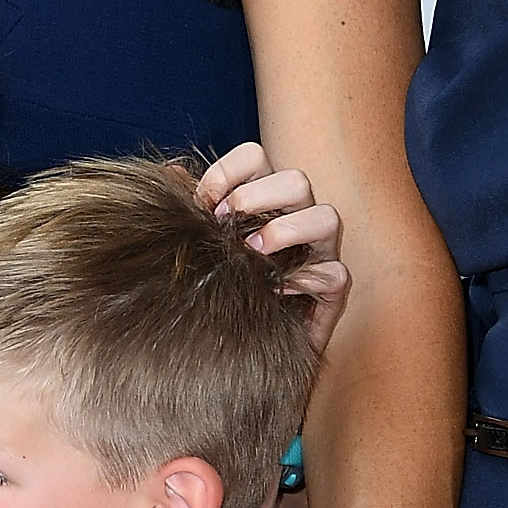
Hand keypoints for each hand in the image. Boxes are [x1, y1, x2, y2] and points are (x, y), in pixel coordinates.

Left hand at [197, 141, 349, 355]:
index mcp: (263, 199)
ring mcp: (319, 251)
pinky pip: (335, 273)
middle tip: (226, 224)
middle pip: (295, 179)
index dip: (229, 171)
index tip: (203, 202)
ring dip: (286, 230)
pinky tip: (275, 290)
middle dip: (256, 196)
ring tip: (253, 251)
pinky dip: (306, 278)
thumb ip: (191, 210)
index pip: (256, 158)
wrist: (236, 349)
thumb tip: (173, 172)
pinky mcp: (332, 289)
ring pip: (327, 217)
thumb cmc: (220, 287)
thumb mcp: (200, 246)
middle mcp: (296, 217)